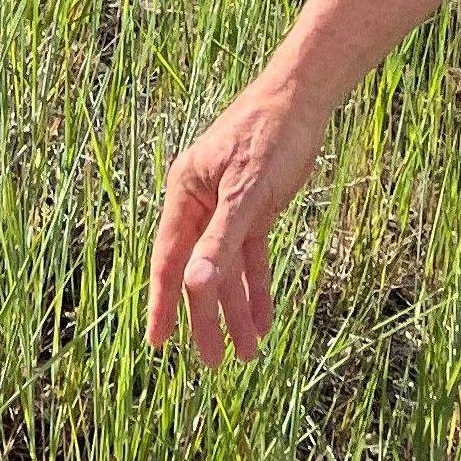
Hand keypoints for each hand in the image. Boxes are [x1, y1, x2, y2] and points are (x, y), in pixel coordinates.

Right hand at [147, 82, 330, 367]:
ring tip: (247, 352)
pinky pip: (250, 258)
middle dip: (206, 317)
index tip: (157, 343)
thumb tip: (194, 286)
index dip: (163, 302)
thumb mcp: (246, 191)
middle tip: (213, 362)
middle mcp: (201, 204)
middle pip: (199, 270)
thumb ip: (220, 241)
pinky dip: (257, 288)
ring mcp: (227, 208)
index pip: (169, 258)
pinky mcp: (254, 210)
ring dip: (236, 309)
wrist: (302, 98)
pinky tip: (263, 320)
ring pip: (227, 270)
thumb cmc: (268, 135)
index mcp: (186, 193)